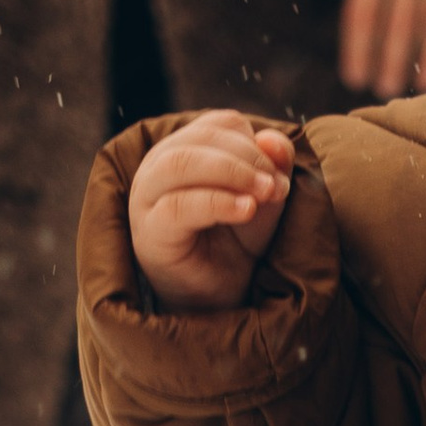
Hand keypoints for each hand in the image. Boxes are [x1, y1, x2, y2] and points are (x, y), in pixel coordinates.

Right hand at [127, 111, 295, 308]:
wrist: (218, 300)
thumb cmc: (235, 246)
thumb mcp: (263, 200)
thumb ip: (272, 167)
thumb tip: (273, 139)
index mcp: (184, 150)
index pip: (218, 125)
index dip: (254, 142)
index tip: (278, 173)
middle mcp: (158, 168)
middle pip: (199, 139)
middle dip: (247, 157)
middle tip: (276, 186)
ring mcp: (147, 199)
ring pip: (182, 163)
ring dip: (232, 172)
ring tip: (264, 194)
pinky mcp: (150, 232)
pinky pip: (179, 206)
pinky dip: (218, 202)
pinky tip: (247, 211)